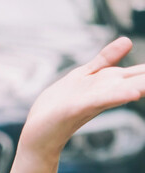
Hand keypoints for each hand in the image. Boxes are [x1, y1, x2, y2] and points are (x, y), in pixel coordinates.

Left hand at [19, 37, 144, 163]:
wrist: (39, 131)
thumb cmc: (60, 104)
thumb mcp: (85, 74)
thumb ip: (106, 59)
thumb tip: (128, 41)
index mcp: (112, 82)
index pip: (144, 72)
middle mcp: (109, 90)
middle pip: (141, 79)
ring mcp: (95, 98)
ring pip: (127, 89)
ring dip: (144, 85)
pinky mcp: (77, 106)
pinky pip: (101, 98)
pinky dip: (118, 94)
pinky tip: (134, 92)